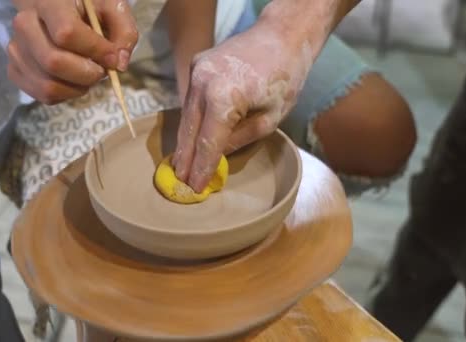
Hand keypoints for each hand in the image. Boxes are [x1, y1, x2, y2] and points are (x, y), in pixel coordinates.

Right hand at [8, 0, 137, 103]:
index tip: (113, 58)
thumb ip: (124, 32)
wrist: (55, 8)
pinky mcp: (16, 69)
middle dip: (87, 74)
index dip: (95, 51)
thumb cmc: (88, 8)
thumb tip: (119, 65)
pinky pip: (42, 95)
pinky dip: (66, 95)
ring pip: (48, 85)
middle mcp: (25, 23)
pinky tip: (73, 80)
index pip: (66, 33)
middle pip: (53, 62)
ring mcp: (16, 48)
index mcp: (49, 2)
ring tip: (88, 74)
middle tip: (101, 70)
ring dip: (78, 88)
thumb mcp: (112, 8)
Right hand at [172, 21, 313, 191]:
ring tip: (181, 166)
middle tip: (181, 182)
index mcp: (224, 97)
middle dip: (186, 158)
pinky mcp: (197, 65)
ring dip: (185, 141)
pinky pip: (190, 100)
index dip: (202, 167)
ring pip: (186, 115)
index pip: (208, 142)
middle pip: (190, 130)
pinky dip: (190, 120)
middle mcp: (203, 83)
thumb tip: (216, 154)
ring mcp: (197, 71)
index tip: (196, 188)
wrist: (281, 36)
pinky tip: (189, 139)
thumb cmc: (284, 77)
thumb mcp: (270, 118)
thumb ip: (239, 138)